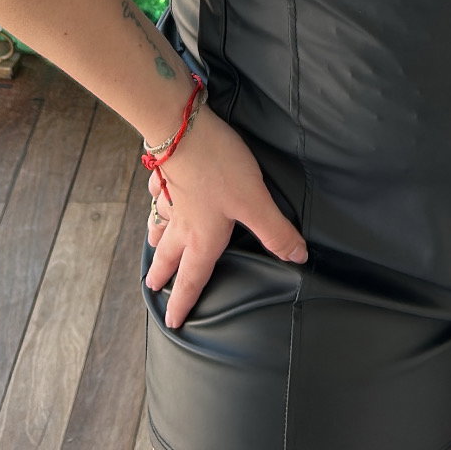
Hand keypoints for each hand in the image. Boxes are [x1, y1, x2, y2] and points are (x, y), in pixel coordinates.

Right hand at [145, 105, 308, 329]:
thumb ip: (275, 231)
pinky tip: (157, 194)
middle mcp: (182, 221)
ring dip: (156, 238)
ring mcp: (170, 196)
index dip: (184, 302)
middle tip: (152, 289)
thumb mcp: (255, 201)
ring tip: (152, 245)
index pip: (192, 278)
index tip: (172, 322)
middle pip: (168, 254)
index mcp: (203, 236)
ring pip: (160, 223)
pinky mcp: (166, 172)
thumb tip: (297, 258)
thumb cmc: (218, 167)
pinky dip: (156, 199)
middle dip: (161, 273)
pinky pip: (158, 192)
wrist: (181, 127)